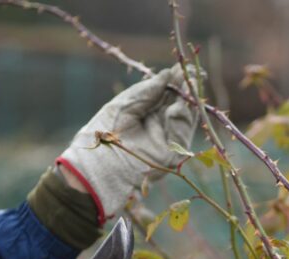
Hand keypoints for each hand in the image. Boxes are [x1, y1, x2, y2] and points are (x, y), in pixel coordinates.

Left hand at [57, 64, 198, 222]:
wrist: (97, 163)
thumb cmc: (104, 132)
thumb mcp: (127, 104)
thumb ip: (148, 90)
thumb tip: (168, 73)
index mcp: (148, 115)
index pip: (168, 96)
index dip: (176, 82)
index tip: (183, 66)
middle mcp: (160, 128)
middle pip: (180, 105)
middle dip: (187, 88)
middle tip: (192, 71)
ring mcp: (167, 142)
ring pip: (185, 118)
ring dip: (188, 100)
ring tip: (187, 82)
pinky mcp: (171, 157)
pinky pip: (182, 134)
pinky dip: (182, 119)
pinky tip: (178, 106)